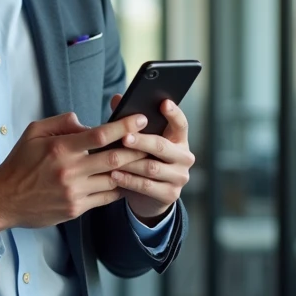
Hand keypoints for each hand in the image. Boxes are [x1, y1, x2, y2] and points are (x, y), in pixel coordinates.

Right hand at [0, 111, 150, 233]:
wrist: (4, 199)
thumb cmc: (19, 163)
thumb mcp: (33, 133)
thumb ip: (61, 123)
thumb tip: (85, 122)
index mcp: (60, 148)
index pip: (99, 134)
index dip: (123, 126)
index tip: (139, 119)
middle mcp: (70, 170)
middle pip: (114, 158)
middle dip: (137, 148)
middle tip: (153, 141)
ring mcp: (74, 192)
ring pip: (114, 179)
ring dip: (132, 170)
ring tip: (145, 161)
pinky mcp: (76, 209)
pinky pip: (106, 198)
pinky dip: (120, 188)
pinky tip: (128, 180)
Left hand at [107, 96, 194, 223]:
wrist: (148, 196)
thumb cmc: (143, 160)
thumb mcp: (140, 142)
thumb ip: (130, 122)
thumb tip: (116, 98)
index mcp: (179, 139)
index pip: (181, 124)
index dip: (173, 113)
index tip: (163, 103)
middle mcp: (184, 157)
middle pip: (162, 146)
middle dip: (142, 141)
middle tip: (125, 137)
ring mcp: (179, 177)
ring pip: (152, 168)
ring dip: (130, 162)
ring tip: (112, 158)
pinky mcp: (171, 194)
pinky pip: (147, 186)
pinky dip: (128, 180)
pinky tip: (114, 175)